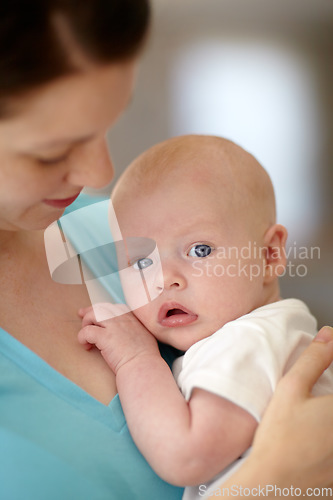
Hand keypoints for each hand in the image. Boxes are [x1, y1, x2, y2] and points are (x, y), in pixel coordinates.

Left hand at [78, 304, 159, 373]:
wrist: (142, 367)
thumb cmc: (145, 358)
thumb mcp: (145, 336)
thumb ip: (136, 330)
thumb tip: (129, 334)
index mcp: (132, 318)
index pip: (115, 308)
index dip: (104, 310)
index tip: (99, 317)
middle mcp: (122, 318)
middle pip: (101, 307)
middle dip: (90, 311)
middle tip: (82, 316)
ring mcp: (113, 326)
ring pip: (92, 315)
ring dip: (86, 323)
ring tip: (86, 337)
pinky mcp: (104, 337)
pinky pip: (86, 331)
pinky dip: (82, 337)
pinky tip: (86, 346)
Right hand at [248, 326, 332, 488]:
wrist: (275, 484)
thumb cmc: (280, 439)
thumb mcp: (291, 389)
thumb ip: (314, 359)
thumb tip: (328, 335)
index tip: (327, 359)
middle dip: (329, 389)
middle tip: (314, 397)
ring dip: (327, 415)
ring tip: (313, 417)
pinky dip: (328, 438)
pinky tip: (317, 437)